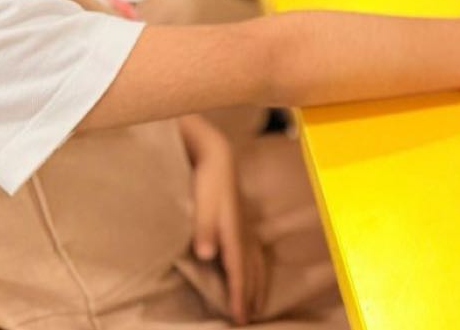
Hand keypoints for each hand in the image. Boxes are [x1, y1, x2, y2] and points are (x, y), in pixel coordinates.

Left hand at [182, 116, 265, 324]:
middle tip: (247, 320)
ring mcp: (244, 223)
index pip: (237, 265)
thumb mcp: (202, 190)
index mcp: (232, 224)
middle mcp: (242, 227)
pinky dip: (256, 267)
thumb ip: (204, 222)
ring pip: (255, 259)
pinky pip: (254, 250)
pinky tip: (254, 274)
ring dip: (255, 283)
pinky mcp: (241, 219)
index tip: (239, 317)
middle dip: (249, 294)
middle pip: (249, 266)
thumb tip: (206, 254)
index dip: (238, 292)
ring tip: (253, 305)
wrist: (215, 147)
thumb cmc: (204, 168)